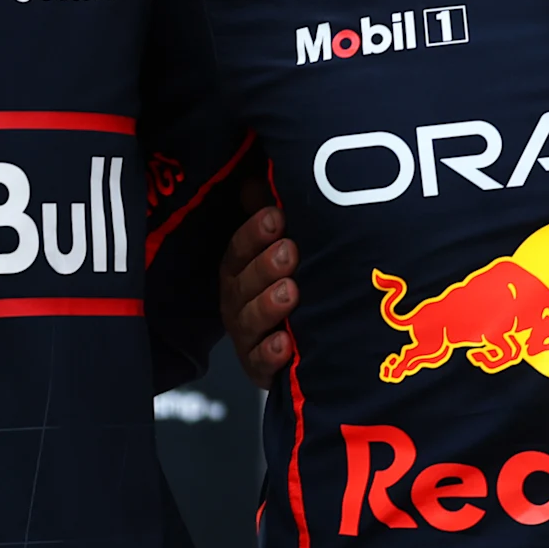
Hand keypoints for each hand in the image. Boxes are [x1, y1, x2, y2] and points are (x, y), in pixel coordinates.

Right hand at [219, 201, 297, 389]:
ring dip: (268, 305)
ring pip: (248, 322)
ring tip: (291, 292)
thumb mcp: (282, 245)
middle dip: (263, 266)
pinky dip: (271, 354)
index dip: (253, 233)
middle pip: (241, 285)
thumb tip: (257, 177)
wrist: (310, 344)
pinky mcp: (262, 369)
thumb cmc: (293, 281)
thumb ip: (269, 212)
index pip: (238, 249)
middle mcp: (238, 302)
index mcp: (240, 270)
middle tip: (289, 251)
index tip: (275, 217)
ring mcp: (249, 337)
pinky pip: (260, 365)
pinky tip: (286, 343)